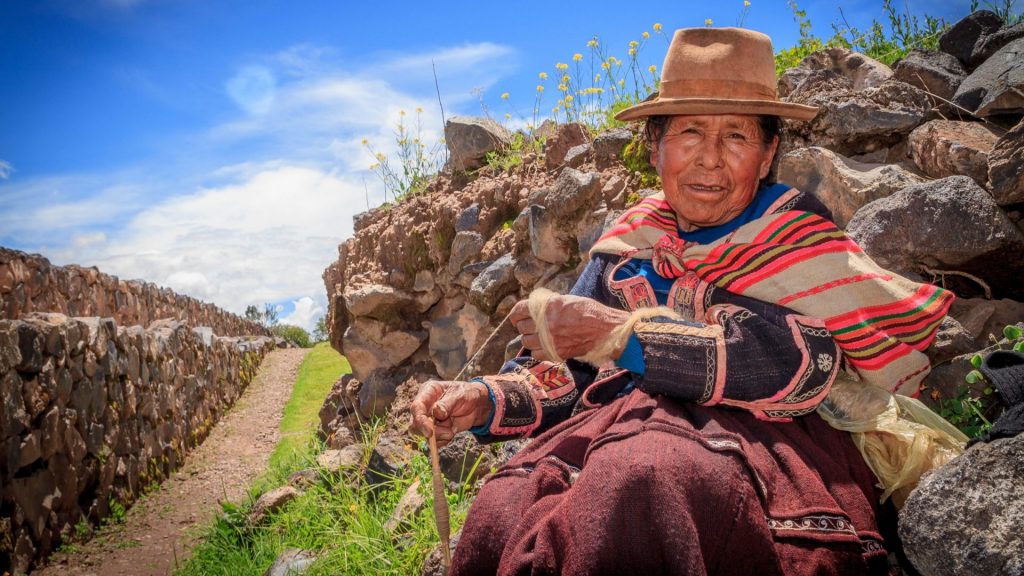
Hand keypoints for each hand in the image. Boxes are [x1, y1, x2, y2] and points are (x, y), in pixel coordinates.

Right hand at [409, 380, 492, 445]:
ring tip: (452, 430)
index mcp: (428, 392)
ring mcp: (429, 419)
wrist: (477, 405)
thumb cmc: (467, 394)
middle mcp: (425, 406)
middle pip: (415, 424)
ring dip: (439, 436)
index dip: (420, 421)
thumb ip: (447, 404)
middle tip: (448, 433)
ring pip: (424, 434)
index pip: (416, 407)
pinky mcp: (435, 430)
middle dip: (431, 432)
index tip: (430, 432)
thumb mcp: (459, 395)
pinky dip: (443, 441)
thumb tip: (436, 412)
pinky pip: (434, 441)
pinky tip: (452, 431)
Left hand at [509, 295, 629, 361]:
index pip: (520, 310)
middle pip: (522, 327)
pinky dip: (538, 351)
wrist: (606, 330)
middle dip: (525, 326)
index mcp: (548, 306)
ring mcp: (549, 339)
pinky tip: (545, 346)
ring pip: (526, 342)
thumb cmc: (590, 312)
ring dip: (530, 339)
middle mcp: (545, 323)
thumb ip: (550, 304)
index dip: (516, 314)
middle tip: (531, 326)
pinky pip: (536, 354)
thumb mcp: (568, 300)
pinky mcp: (555, 352)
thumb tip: (536, 308)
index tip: (516, 317)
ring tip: (538, 337)